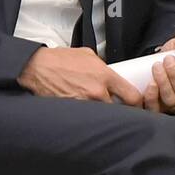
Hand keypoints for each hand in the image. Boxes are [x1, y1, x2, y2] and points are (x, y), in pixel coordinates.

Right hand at [18, 46, 142, 106]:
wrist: (37, 68)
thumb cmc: (60, 60)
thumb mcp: (88, 55)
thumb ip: (104, 66)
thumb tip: (112, 73)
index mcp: (104, 76)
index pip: (132, 96)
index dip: (138, 103)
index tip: (137, 105)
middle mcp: (97, 93)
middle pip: (120, 111)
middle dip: (121, 111)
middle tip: (119, 110)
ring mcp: (84, 104)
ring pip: (104, 117)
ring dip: (104, 116)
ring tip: (101, 113)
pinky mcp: (73, 112)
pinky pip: (88, 119)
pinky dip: (89, 118)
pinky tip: (86, 115)